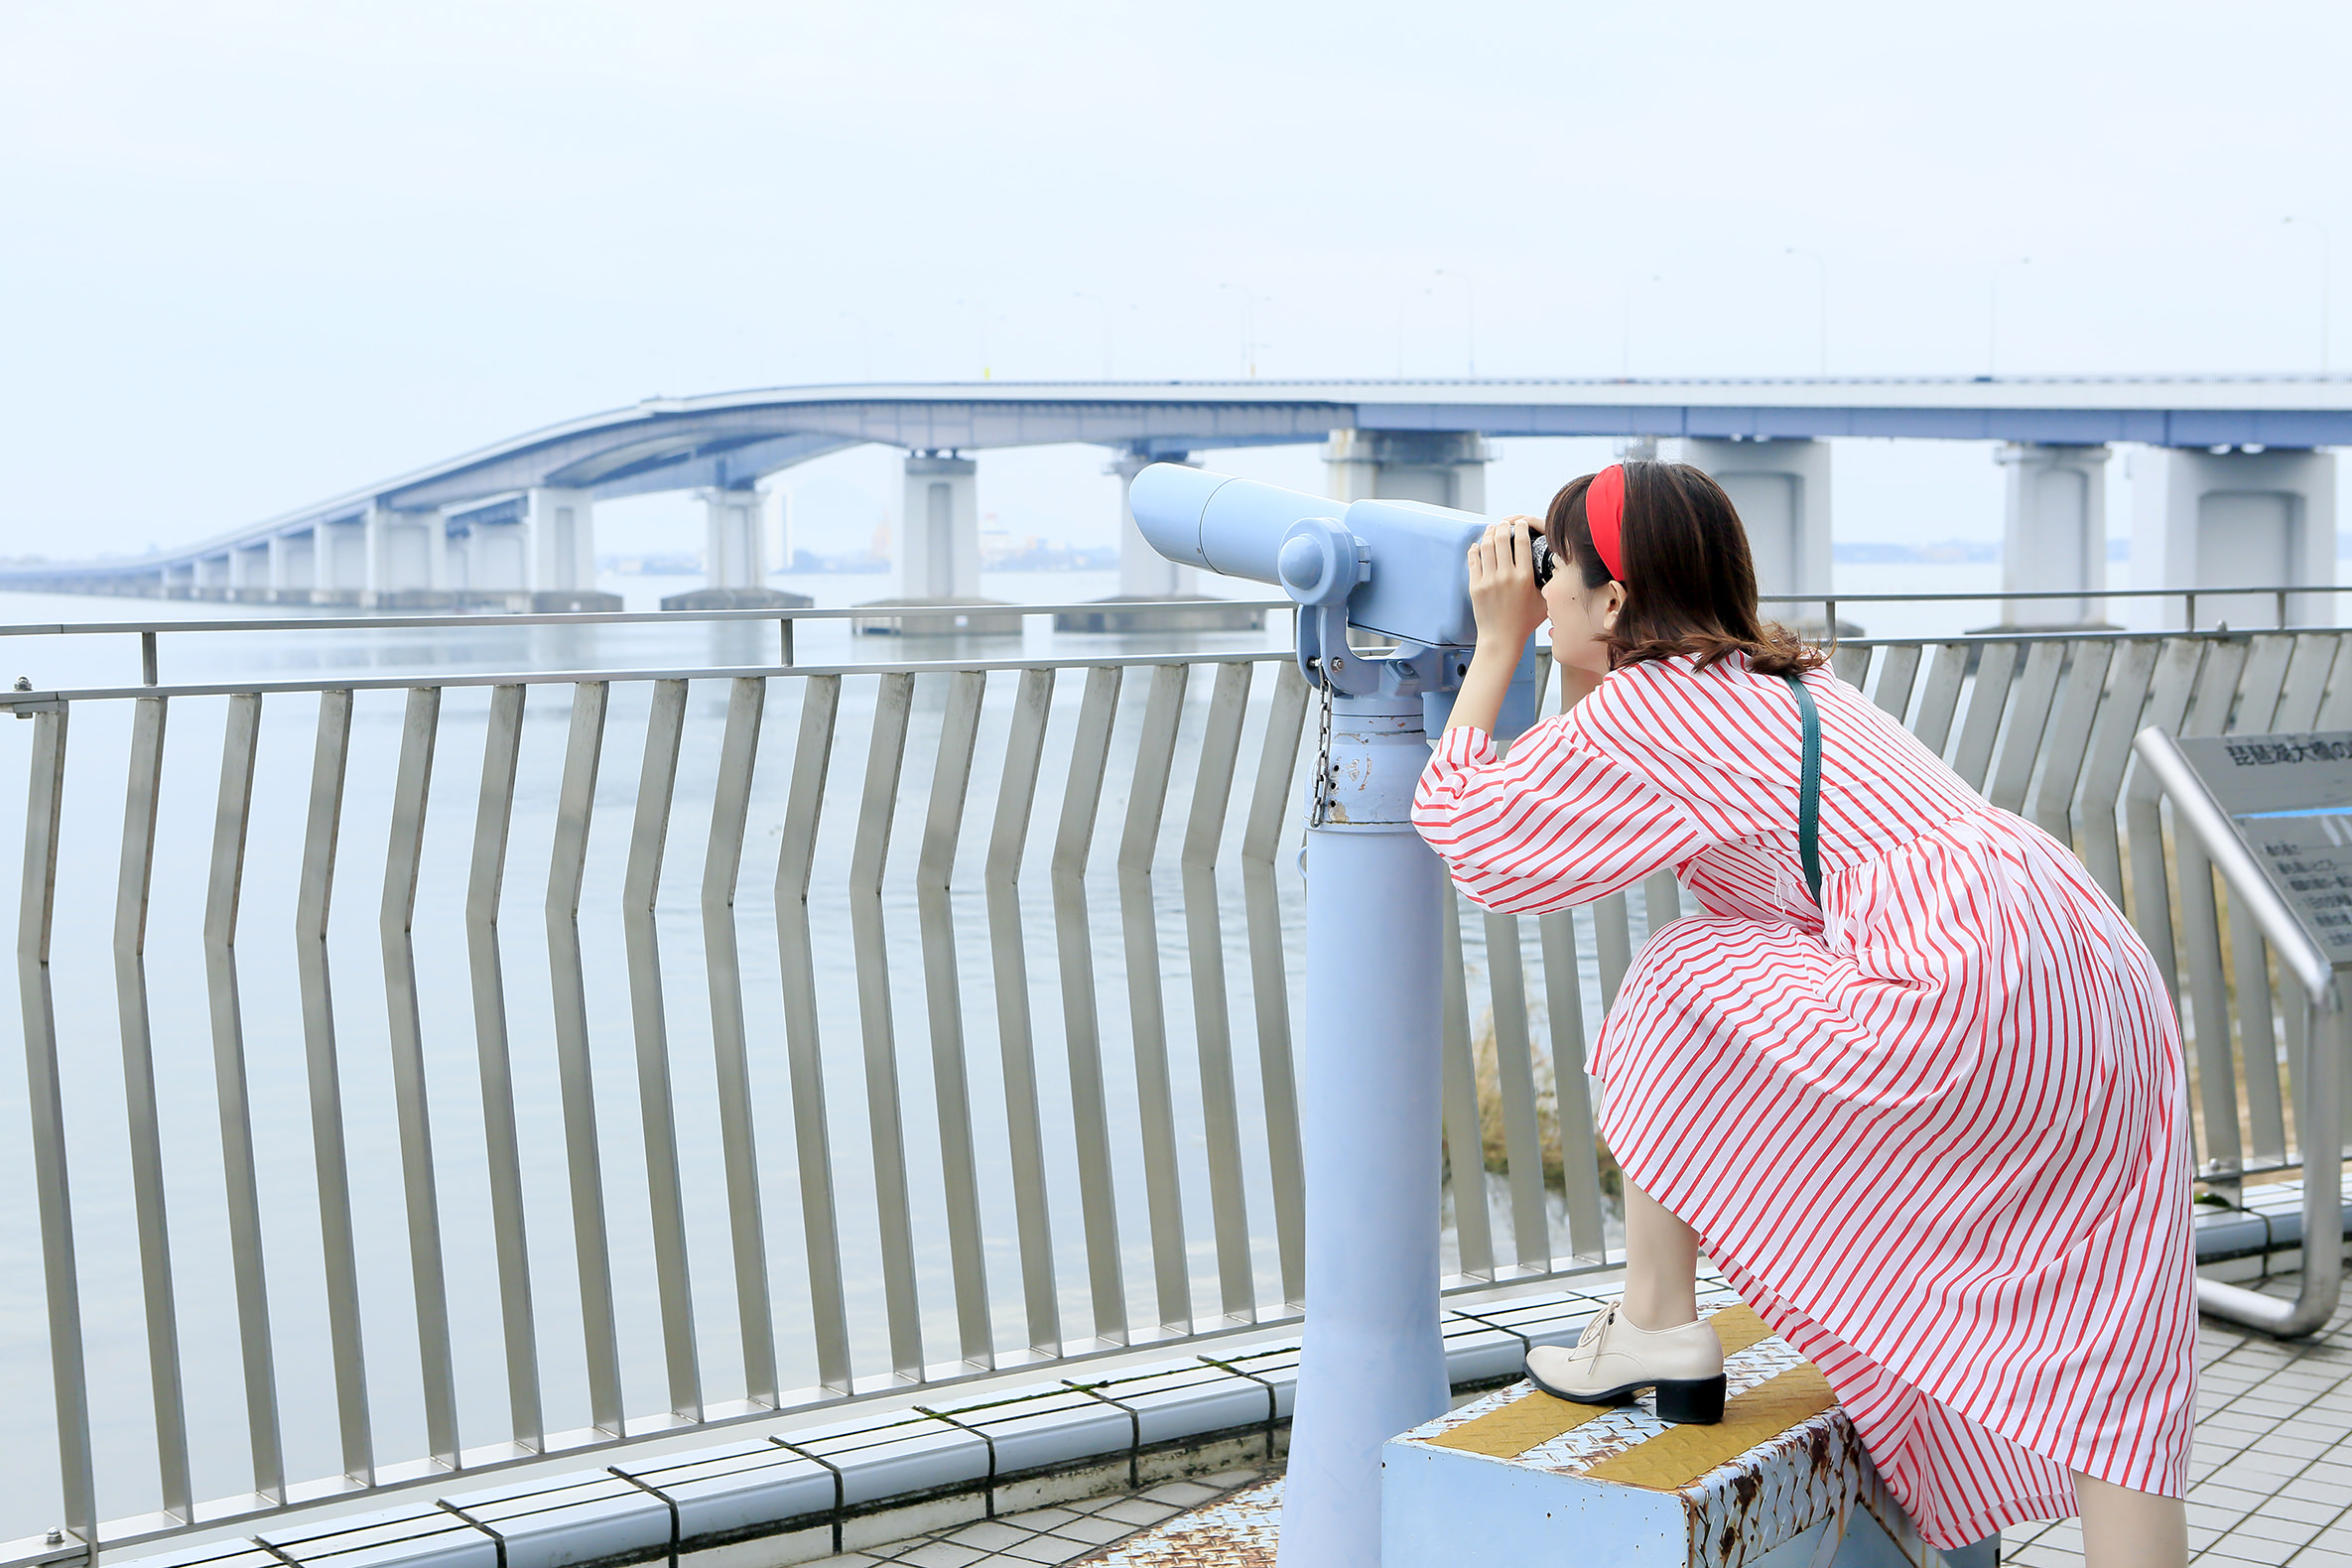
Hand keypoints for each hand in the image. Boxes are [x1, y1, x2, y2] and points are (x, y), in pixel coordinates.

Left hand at [1466, 518, 1547, 652]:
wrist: (1501, 640)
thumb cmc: (1523, 623)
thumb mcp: (1543, 601)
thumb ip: (1548, 583)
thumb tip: (1554, 567)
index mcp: (1524, 577)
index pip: (1522, 542)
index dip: (1521, 528)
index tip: (1521, 523)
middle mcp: (1506, 576)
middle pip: (1501, 539)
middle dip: (1503, 526)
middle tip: (1504, 523)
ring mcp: (1488, 581)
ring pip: (1486, 546)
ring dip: (1488, 534)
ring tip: (1491, 529)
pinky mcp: (1475, 586)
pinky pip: (1473, 560)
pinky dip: (1475, 549)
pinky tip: (1478, 545)